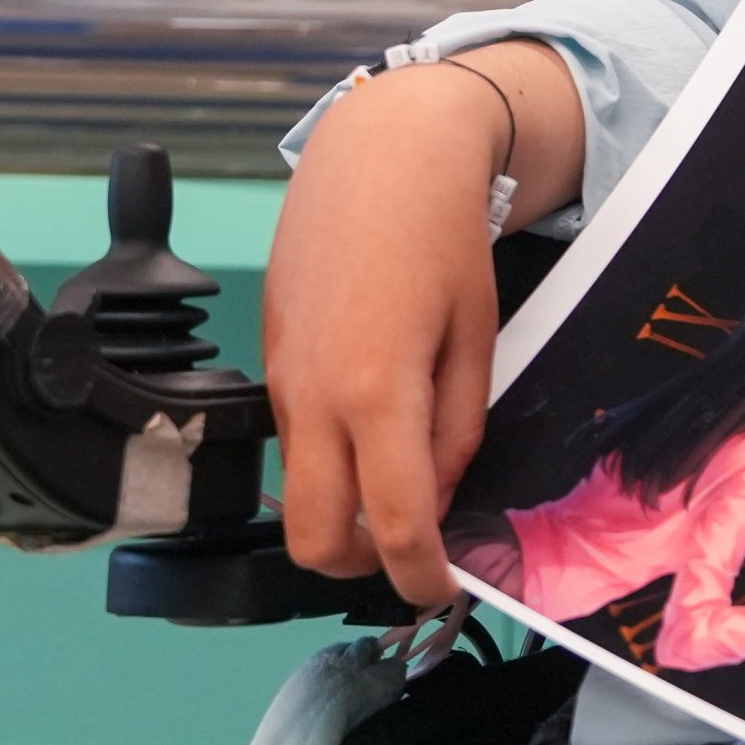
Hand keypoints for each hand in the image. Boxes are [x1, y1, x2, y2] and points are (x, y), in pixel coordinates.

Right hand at [265, 47, 579, 608]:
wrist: (378, 154)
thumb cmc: (442, 234)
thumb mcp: (476, 337)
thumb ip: (457, 429)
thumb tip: (435, 498)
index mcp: (376, 392)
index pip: (392, 525)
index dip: (420, 576)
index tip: (442, 590)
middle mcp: (312, 397)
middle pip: (310, 539)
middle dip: (359, 566)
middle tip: (412, 548)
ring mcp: (280, 379)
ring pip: (294, 492)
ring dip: (341, 509)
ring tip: (403, 477)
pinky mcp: (268, 359)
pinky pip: (292, 439)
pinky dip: (329, 457)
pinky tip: (374, 420)